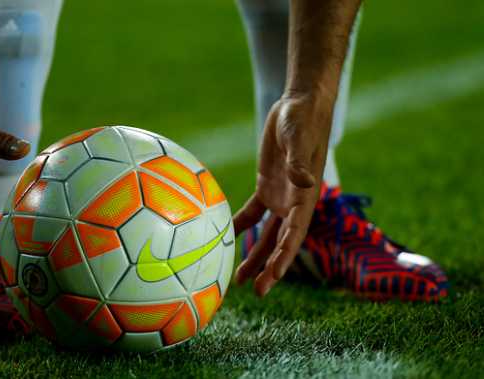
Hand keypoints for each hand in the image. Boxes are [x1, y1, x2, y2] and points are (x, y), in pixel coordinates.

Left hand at [233, 92, 333, 296]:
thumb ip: (299, 162)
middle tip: (256, 291)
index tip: (273, 275)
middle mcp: (293, 202)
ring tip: (239, 278)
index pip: (294, 234)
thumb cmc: (303, 120)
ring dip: (255, 255)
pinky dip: (241, 225)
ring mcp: (280, 196)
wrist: (299, 105)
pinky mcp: (266, 185)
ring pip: (266, 234)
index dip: (284, 257)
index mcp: (305, 197)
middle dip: (270, 267)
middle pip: (281, 242)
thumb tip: (305, 183)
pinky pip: (252, 212)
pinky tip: (227, 237)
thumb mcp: (299, 138)